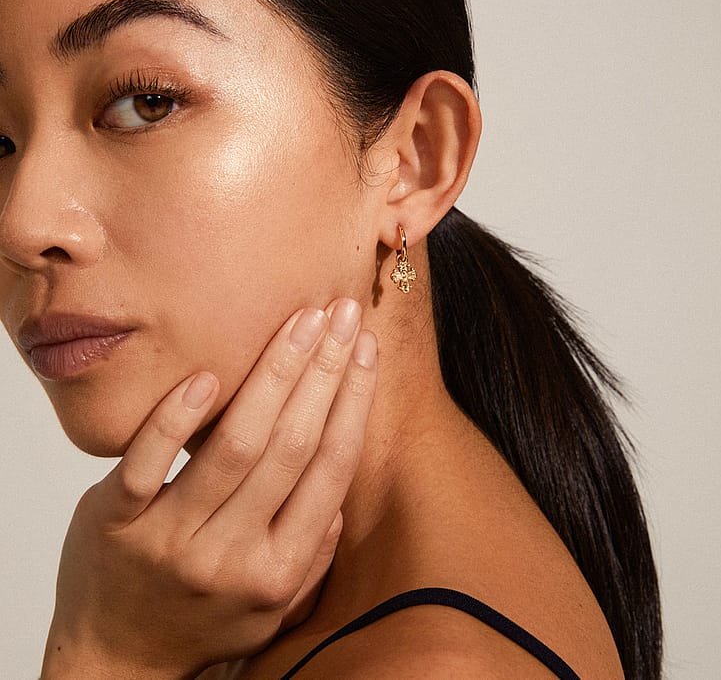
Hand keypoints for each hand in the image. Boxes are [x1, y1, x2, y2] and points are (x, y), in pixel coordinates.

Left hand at [41, 299, 376, 678]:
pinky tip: (209, 376)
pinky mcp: (115, 521)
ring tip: (300, 323)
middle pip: (291, 445)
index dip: (354, 403)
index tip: (367, 352)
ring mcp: (171, 536)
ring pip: (234, 443)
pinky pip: (148, 463)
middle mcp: (231, 553)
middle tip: (343, 315)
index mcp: (278, 569)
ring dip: (274, 374)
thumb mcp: (274, 607)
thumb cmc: (202, 624)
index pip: (330, 471)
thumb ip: (314, 553)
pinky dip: (177, 418)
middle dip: (325, 370)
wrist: (113, 660)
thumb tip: (341, 492)